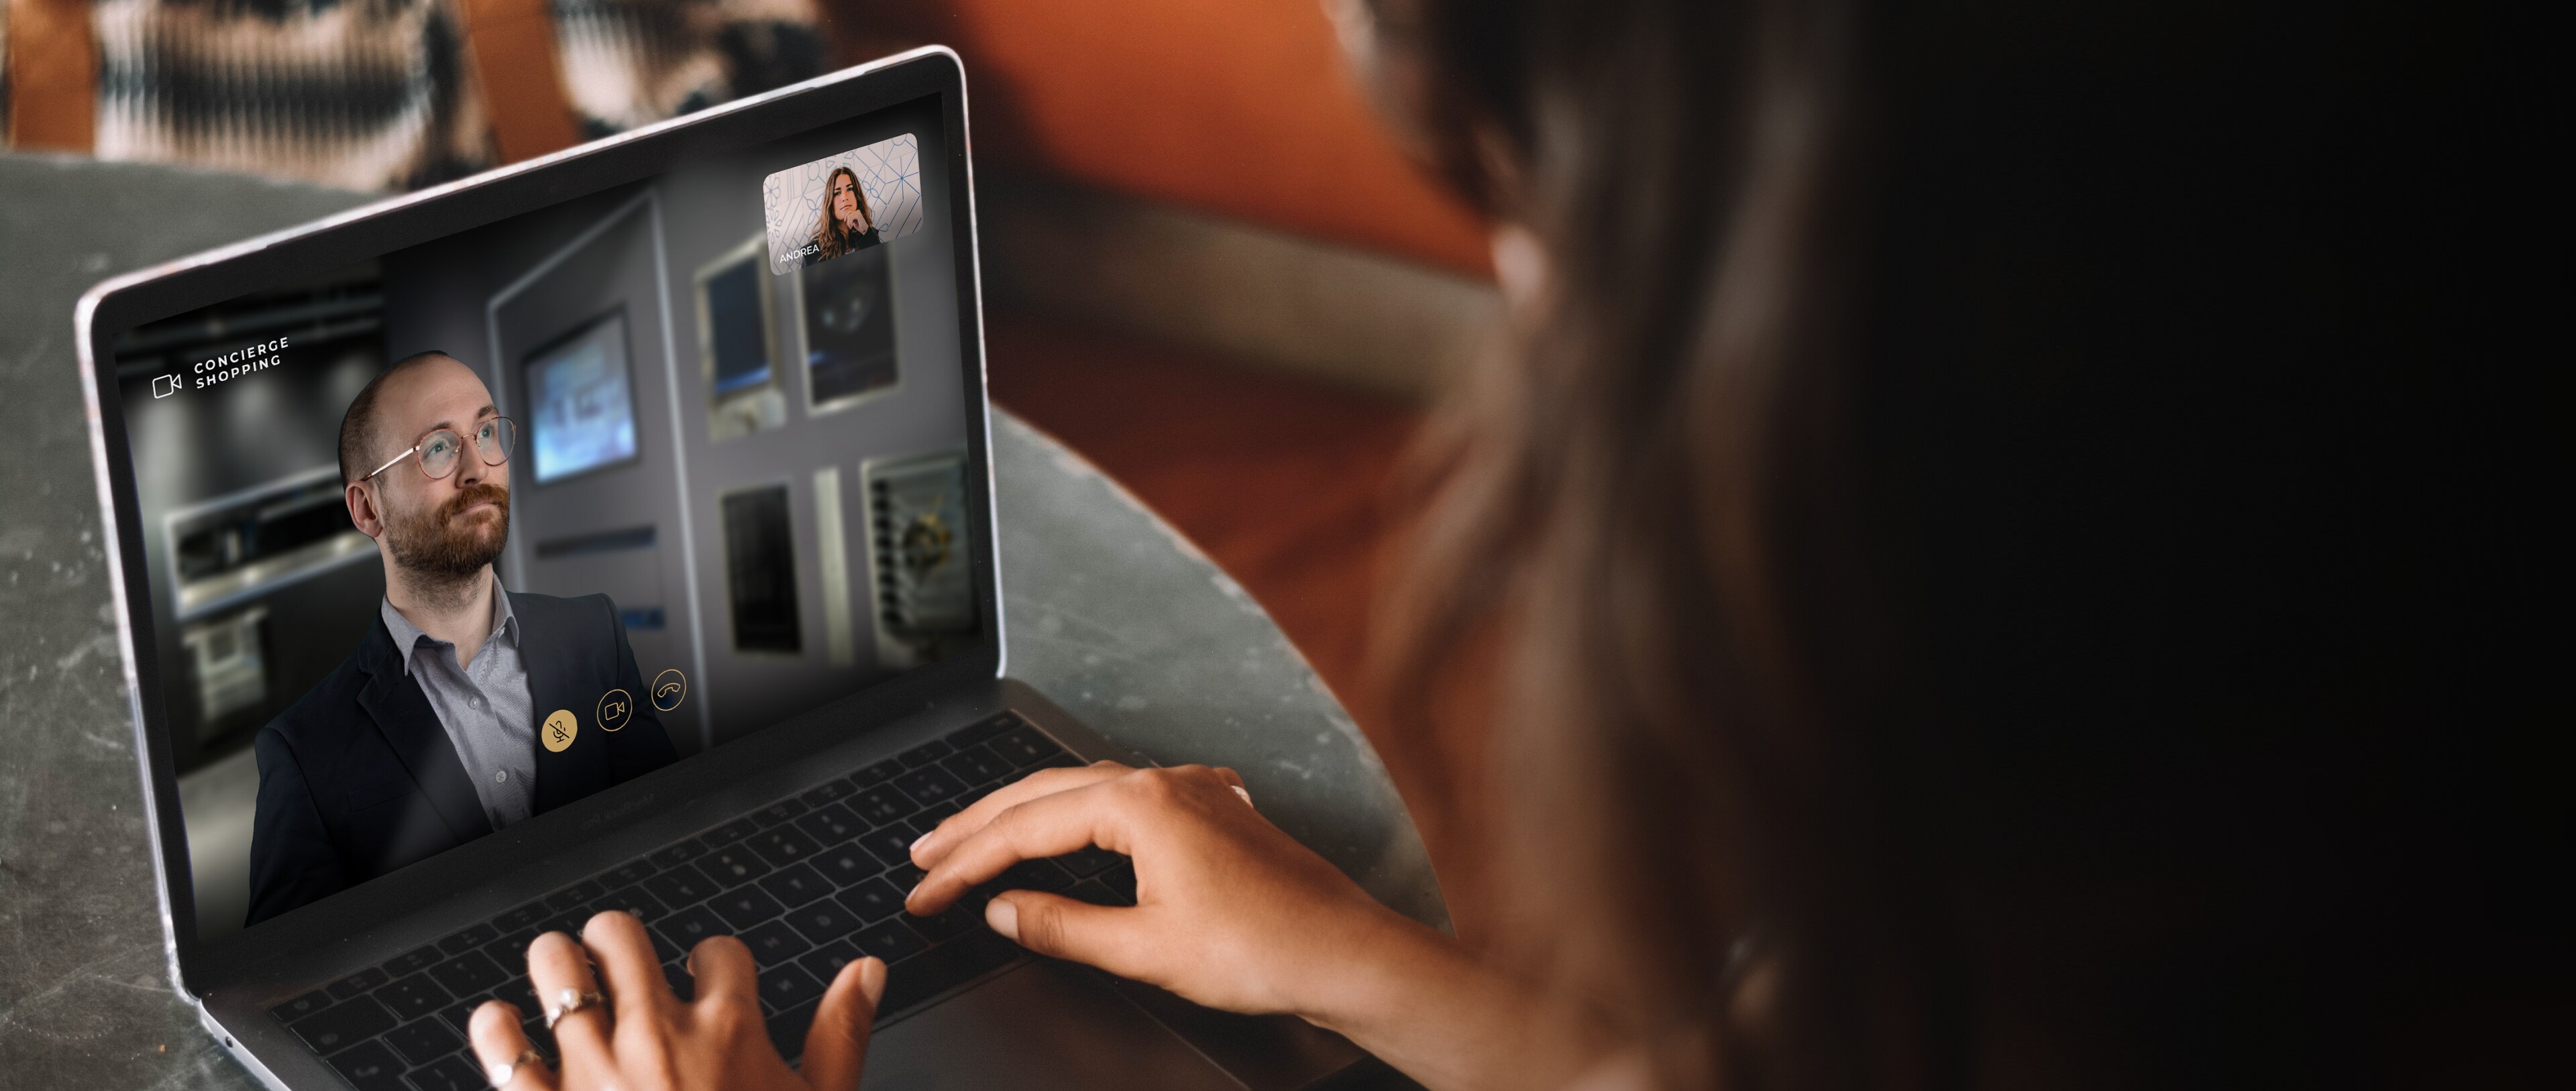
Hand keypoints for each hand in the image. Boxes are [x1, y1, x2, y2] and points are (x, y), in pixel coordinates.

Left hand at [467, 911, 884, 1090]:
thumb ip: (840, 1033)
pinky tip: (509, 1027)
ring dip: (560, 967)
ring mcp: (593, 1067)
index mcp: (727, 1031)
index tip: (709, 983)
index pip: (718, 951)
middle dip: (621, 943)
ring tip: (570, 981)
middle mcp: (656, 1035)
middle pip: (621, 935)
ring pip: (556, 966)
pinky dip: (498, 1027)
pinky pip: (501, 1043)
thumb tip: (865, 971)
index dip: (715, 963)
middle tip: (625, 967)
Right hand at [908, 762, 1618, 1090]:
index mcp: (1140, 804)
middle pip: (1047, 793)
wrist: (1348, 955)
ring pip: (1088, 791)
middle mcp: (1166, 782)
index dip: (965, 861)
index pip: (1026, 827)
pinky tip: (1079, 829)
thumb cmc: (1263, 950)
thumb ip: (1061, 925)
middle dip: (980, 824)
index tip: (924, 889)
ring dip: (1029, 815)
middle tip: (925, 852)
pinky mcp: (1217, 813)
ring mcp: (1195, 792)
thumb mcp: (1143, 949)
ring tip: (980, 838)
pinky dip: (1084, 815)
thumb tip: (1003, 910)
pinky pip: (1130, 799)